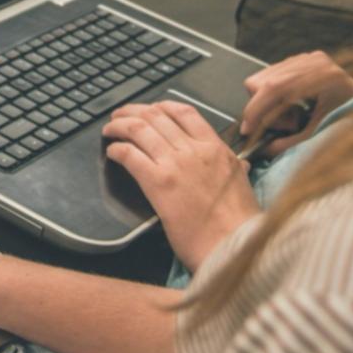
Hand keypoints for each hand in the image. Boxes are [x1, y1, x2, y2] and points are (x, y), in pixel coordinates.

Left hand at [103, 101, 258, 272]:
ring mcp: (175, 164)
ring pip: (140, 130)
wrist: (233, 245)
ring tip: (110, 130)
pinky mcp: (158, 183)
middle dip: (133, 112)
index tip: (150, 109)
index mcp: (216, 148)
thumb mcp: (243, 184)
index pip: (184, 112)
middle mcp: (195, 150)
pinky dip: (117, 149)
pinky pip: (130, 155)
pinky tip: (112, 152)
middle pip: (156, 116)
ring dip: (119, 126)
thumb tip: (238, 163)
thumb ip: (235, 167)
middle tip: (121, 116)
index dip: (161, 106)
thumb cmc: (239, 223)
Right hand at [240, 51, 352, 154]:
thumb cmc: (351, 122)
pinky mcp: (306, 59)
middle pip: (261, 81)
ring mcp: (308, 58)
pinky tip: (295, 104)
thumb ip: (287, 144)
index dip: (254, 110)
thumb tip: (261, 150)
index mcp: (318, 77)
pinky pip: (275, 73)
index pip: (271, 88)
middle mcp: (312, 62)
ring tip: (293, 115)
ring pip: (264, 77)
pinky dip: (277, 93)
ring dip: (270, 100)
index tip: (248, 129)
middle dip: (263, 107)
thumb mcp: (317, 137)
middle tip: (284, 125)